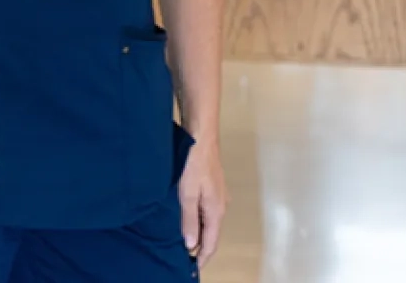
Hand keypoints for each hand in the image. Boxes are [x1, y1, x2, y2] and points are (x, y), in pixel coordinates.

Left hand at [178, 134, 227, 266]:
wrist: (201, 137)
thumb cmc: (193, 163)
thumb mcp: (186, 194)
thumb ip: (188, 220)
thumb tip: (190, 243)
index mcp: (216, 211)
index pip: (211, 242)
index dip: (202, 257)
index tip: (191, 267)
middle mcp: (221, 206)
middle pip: (211, 234)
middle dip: (200, 247)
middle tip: (185, 257)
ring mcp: (219, 196)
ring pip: (209, 222)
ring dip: (199, 233)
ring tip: (184, 242)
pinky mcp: (213, 188)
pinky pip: (207, 212)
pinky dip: (199, 220)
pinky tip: (188, 220)